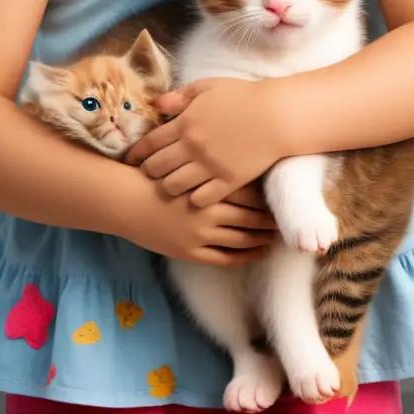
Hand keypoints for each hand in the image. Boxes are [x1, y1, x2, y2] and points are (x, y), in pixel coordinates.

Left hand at [122, 77, 285, 207]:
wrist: (277, 115)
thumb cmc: (243, 97)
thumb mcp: (208, 87)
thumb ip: (180, 96)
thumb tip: (156, 105)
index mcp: (186, 123)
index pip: (150, 143)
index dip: (137, 154)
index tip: (132, 160)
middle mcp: (193, 146)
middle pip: (156, 167)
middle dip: (149, 172)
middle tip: (150, 174)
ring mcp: (210, 166)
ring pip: (173, 187)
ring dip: (168, 187)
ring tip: (170, 186)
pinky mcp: (228, 181)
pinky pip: (200, 199)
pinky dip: (193, 199)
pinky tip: (195, 194)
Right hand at [122, 170, 279, 267]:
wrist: (126, 200)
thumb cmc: (156, 175)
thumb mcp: (183, 159)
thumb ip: (210, 159)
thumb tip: (238, 154)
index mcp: (209, 186)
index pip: (250, 194)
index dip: (269, 199)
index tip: (282, 199)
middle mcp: (209, 211)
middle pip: (252, 218)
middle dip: (271, 221)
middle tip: (287, 221)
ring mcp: (201, 235)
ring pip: (242, 240)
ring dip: (262, 240)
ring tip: (276, 238)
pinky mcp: (191, 253)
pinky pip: (226, 259)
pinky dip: (245, 257)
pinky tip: (256, 253)